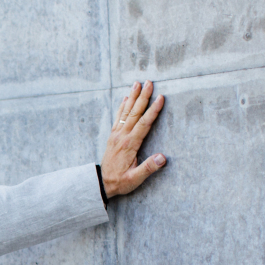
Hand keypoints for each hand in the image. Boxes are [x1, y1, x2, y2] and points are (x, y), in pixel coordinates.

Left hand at [101, 80, 166, 197]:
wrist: (102, 183)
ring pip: (126, 112)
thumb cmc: (120, 181)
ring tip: (137, 83)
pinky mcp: (113, 136)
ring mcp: (116, 135)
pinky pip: (118, 117)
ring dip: (132, 97)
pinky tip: (126, 98)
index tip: (161, 98)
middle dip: (143, 96)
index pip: (144, 124)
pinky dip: (122, 106)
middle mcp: (122, 136)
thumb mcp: (135, 179)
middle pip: (134, 113)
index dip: (153, 110)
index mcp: (130, 144)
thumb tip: (163, 158)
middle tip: (149, 82)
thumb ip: (148, 168)